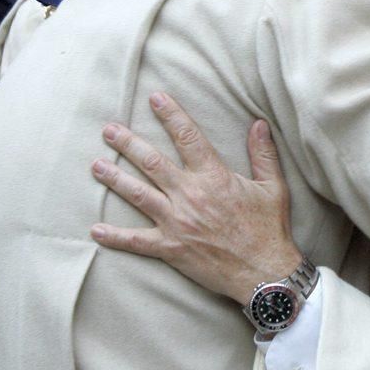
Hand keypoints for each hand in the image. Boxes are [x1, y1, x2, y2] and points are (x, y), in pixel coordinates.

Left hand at [90, 91, 301, 305]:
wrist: (264, 271)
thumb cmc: (269, 228)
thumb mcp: (273, 186)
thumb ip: (263, 153)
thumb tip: (259, 123)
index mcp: (213, 177)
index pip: (188, 137)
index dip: (171, 115)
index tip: (155, 98)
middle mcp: (190, 195)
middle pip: (152, 162)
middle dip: (128, 143)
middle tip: (109, 130)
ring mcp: (177, 222)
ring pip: (138, 194)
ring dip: (115, 178)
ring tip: (96, 165)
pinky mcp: (170, 248)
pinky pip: (137, 241)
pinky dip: (115, 237)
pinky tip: (96, 230)